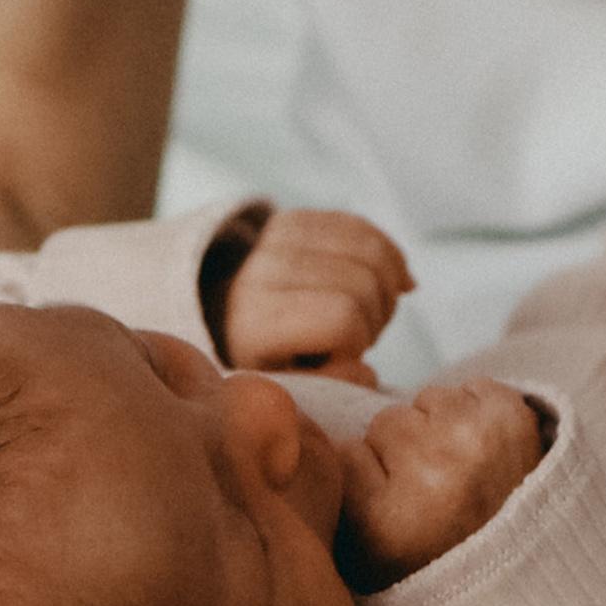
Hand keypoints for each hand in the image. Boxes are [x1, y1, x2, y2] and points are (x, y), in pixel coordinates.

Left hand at [215, 207, 411, 386]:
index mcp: (257, 322)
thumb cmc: (260, 356)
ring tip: (369, 310)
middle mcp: (262, 271)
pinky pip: (361, 228)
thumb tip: (366, 371)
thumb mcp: (286, 385)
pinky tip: (387, 278)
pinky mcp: (291, 218)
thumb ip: (327, 386)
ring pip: (369, 250)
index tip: (344, 355)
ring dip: (385, 284)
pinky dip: (384, 254)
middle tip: (363, 334)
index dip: (359, 340)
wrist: (218, 312)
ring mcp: (275, 238)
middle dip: (378, 314)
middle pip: (362, 283)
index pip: (343, 319)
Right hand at [342, 375, 545, 587]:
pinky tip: (487, 454)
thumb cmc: (444, 565)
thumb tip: (305, 430)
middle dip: (403, 450)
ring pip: (427, 399)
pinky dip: (478, 413)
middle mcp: (429, 479)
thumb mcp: (367, 563)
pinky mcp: (513, 418)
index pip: (343, 453)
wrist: (538, 577)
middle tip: (435, 492)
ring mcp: (475, 442)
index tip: (393, 505)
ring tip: (463, 473)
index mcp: (384, 523)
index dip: (366, 475)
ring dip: (441, 427)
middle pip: (385, 422)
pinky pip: (471, 386)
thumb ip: (332, 501)